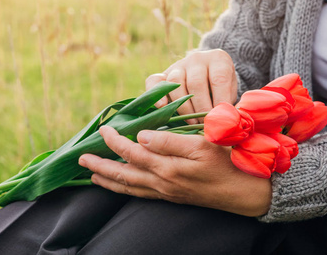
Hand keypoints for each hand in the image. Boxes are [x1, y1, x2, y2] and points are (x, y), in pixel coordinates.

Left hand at [79, 126, 271, 216]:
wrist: (246, 191)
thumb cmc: (227, 161)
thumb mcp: (202, 144)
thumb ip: (169, 141)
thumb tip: (140, 136)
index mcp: (167, 167)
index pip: (131, 152)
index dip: (114, 141)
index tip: (103, 129)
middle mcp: (162, 182)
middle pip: (122, 175)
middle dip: (100, 167)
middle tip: (81, 160)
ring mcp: (166, 192)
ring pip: (129, 188)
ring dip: (108, 181)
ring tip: (92, 176)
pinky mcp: (172, 197)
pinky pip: (141, 195)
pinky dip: (125, 190)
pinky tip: (121, 186)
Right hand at [146, 49, 236, 122]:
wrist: (209, 77)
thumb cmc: (222, 89)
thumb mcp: (230, 92)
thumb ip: (227, 104)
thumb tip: (223, 121)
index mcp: (218, 59)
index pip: (219, 79)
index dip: (219, 101)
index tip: (220, 119)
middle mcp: (197, 58)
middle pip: (196, 83)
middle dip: (201, 108)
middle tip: (205, 124)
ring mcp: (178, 65)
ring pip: (176, 83)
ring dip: (183, 107)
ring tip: (192, 122)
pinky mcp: (163, 74)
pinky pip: (154, 81)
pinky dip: (156, 94)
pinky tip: (161, 107)